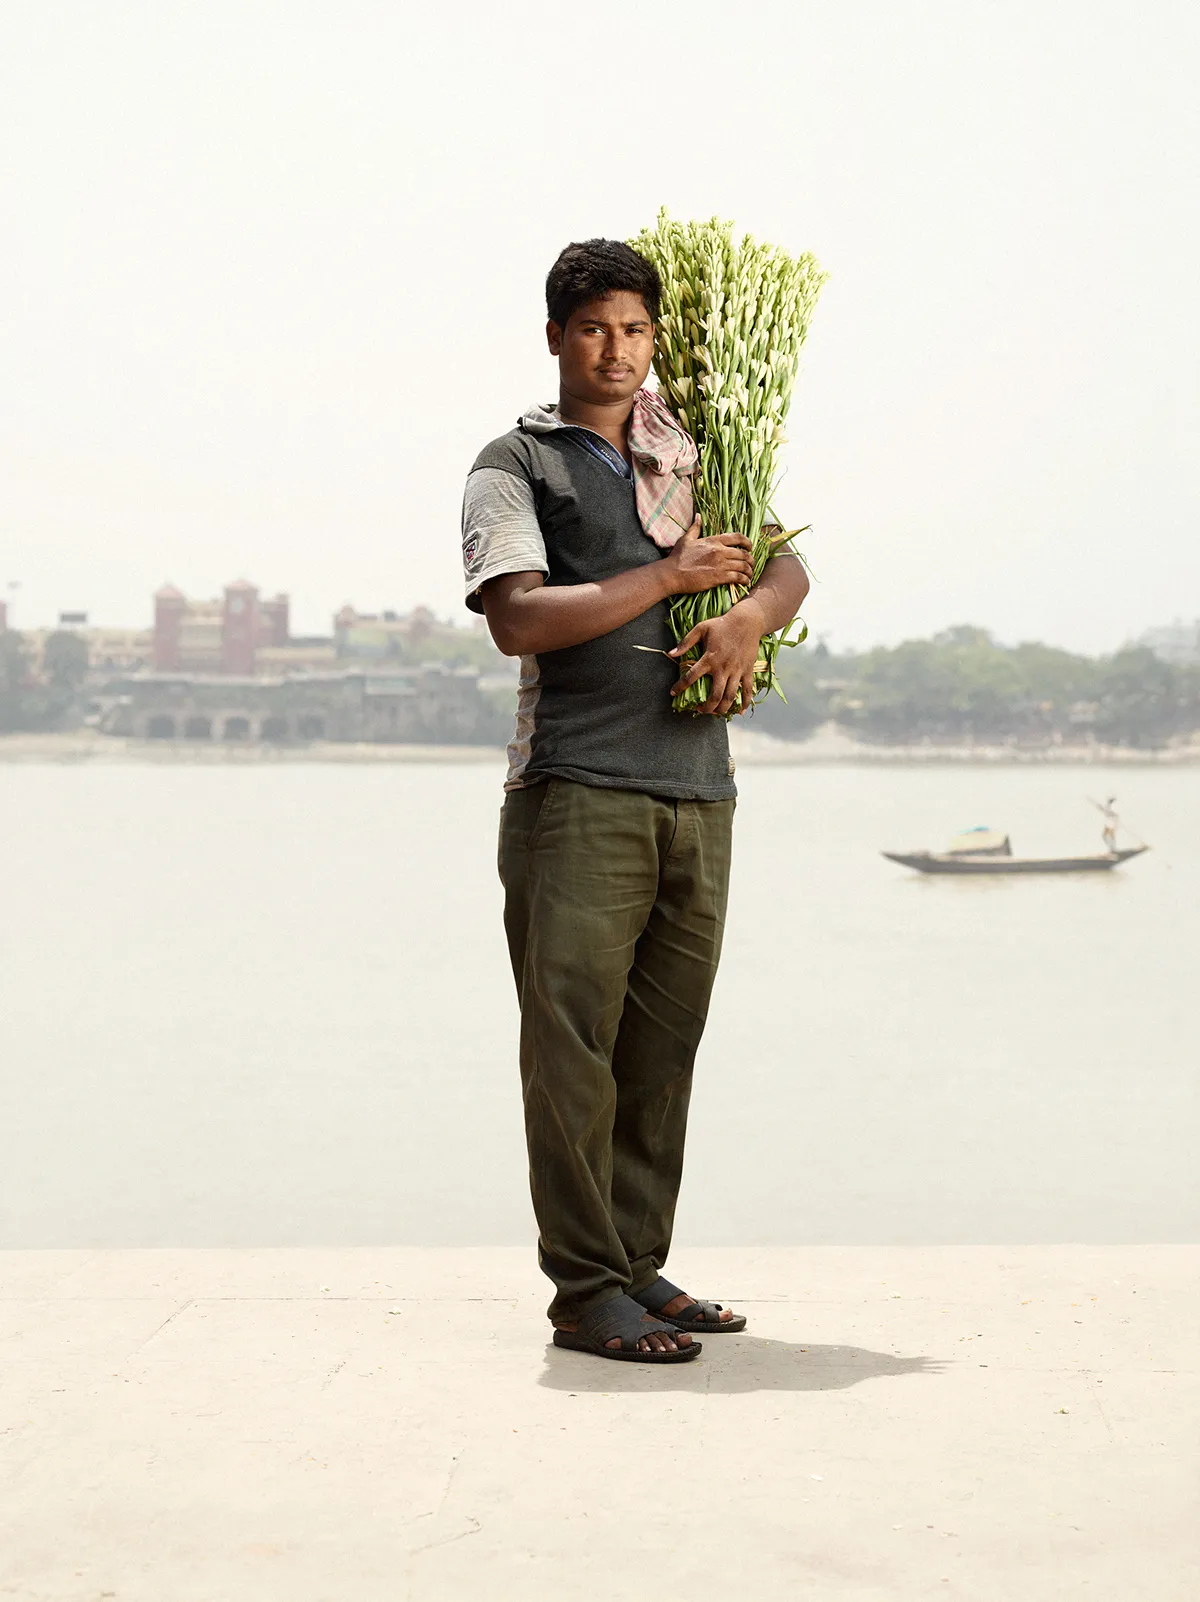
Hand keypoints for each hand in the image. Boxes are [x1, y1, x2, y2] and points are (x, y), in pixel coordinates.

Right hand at [660, 517, 753, 595]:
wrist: (672, 574)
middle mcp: (720, 551)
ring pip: (743, 566)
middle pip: (744, 554)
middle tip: (751, 564)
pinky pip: (738, 577)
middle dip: (751, 560)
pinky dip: (745, 580)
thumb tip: (698, 515)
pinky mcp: (719, 577)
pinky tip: (746, 582)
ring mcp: (720, 564)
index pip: (737, 537)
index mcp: (714, 540)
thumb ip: (695, 527)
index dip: (747, 542)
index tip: (750, 547)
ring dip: (750, 571)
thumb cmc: (678, 557)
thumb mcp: (686, 539)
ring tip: (750, 575)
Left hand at [670, 599, 766, 715]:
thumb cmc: (722, 624)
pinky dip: (744, 703)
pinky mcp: (748, 671)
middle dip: (707, 707)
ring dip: (722, 709)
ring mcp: (737, 671)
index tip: (673, 693)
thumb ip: (685, 642)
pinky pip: (747, 690)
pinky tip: (739, 711)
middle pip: (715, 695)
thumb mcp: (701, 628)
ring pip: (730, 696)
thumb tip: (670, 654)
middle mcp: (723, 668)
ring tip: (715, 712)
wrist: (747, 621)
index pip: (691, 677)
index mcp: (710, 658)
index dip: (680, 686)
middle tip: (700, 710)